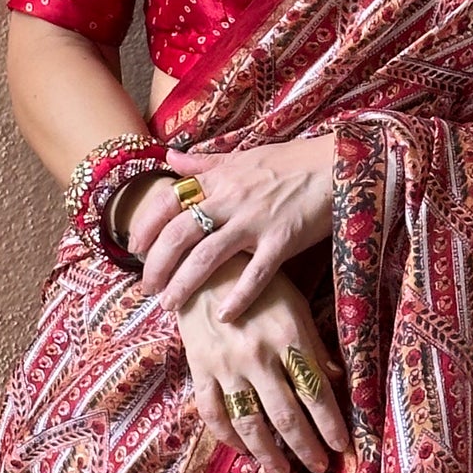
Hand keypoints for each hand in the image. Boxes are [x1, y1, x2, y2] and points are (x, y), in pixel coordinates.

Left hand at [127, 134, 337, 320]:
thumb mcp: (243, 155)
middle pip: (179, 234)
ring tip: (170, 305)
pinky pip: (255, 273)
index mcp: (220, 179)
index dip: (146, 227)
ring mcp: (255, 221)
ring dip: (184, 284)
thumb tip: (169, 157)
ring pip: (207, 256)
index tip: (135, 249)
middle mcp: (231, 199)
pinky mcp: (282, 241)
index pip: (168, 201)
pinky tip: (224, 316)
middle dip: (157, 264)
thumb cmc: (291, 162)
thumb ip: (204, 162)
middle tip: (148, 288)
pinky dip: (238, 296)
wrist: (338, 165)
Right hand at [176, 256, 349, 472]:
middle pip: (286, 415)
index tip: (343, 446)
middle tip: (319, 467)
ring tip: (283, 472)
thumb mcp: (295, 306)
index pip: (316, 391)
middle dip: (306, 447)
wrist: (203, 267)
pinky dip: (227, 437)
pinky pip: (213, 413)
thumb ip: (314, 346)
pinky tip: (242, 450)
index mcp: (288, 337)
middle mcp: (258, 356)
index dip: (331, 424)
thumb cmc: (259, 285)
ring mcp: (226, 366)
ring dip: (268, 453)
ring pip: (249, 422)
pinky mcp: (200, 369)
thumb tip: (336, 381)